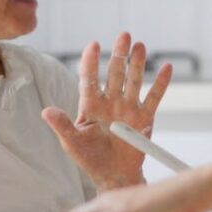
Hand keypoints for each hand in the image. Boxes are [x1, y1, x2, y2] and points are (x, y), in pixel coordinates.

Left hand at [42, 32, 171, 189]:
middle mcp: (110, 102)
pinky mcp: (144, 118)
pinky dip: (160, 83)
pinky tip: (166, 68)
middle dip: (119, 55)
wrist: (114, 175)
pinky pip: (154, 98)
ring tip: (140, 46)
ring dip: (137, 63)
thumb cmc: (90, 159)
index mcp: (90, 105)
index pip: (89, 78)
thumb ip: (62, 126)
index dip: (91, 61)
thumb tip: (45, 111)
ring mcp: (128, 108)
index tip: (93, 44)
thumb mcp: (72, 143)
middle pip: (114, 73)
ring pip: (133, 80)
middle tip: (124, 35)